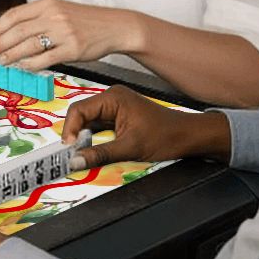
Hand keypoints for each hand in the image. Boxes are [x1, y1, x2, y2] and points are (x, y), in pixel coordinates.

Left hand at [0, 0, 137, 70]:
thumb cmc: (85, 21)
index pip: (13, 15)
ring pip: (27, 45)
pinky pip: (44, 59)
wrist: (115, 26)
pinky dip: (29, 64)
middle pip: (16, 31)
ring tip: (1, 62)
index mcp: (47, 4)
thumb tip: (9, 32)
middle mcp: (53, 15)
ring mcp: (63, 32)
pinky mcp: (72, 49)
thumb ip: (36, 18)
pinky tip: (22, 67)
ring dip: (10, 55)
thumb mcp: (59, 10)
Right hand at [63, 85, 231, 168]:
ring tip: (82, 154)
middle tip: (72, 154)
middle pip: (81, 116)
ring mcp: (115, 108)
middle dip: (76, 135)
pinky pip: (99, 128)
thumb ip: (100, 154)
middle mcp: (111, 99)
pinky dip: (94, 140)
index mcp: (113, 97)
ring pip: (89, 123)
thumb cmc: (167, 135)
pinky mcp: (118, 118)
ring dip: (84, 139)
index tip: (68, 148)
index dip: (70, 130)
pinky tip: (94, 151)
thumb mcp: (130, 148)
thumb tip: (75, 160)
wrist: (190, 137)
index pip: (79, 110)